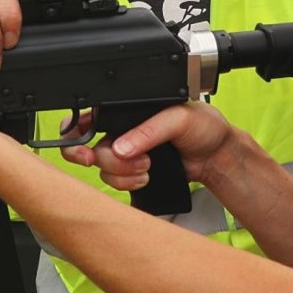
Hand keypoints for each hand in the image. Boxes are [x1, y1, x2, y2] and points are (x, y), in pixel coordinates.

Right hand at [63, 102, 235, 192]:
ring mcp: (127, 153)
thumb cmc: (203, 126)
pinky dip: (128, 183)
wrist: (217, 156)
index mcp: (127, 109)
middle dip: (103, 159)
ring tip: (148, 166)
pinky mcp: (133, 172)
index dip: (75, 133)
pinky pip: (116, 182)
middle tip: (122, 160)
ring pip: (102, 168)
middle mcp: (122, 130)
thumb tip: (122, 147)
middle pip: (91, 148)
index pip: (88, 116)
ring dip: (123, 172)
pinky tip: (147, 177)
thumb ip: (149, 130)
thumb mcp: (178, 117)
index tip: (83, 148)